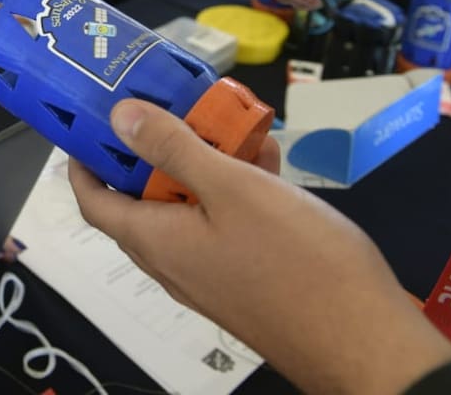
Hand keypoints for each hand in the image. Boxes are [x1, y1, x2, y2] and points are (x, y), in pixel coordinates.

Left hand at [69, 100, 450, 393]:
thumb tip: (118, 117)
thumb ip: (173, 149)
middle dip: (158, 149)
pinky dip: (237, 191)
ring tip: (233, 125)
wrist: (366, 342)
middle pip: (144, 197)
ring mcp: (210, 273)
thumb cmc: (296, 261)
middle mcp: (173, 262)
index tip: (90, 123)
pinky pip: (224, 225)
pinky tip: (269, 161)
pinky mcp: (245, 278)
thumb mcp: (232, 188)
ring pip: (190, 207)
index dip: (85, 162)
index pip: (94, 201)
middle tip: (177, 108)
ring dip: (206, 164)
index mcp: (155, 241)